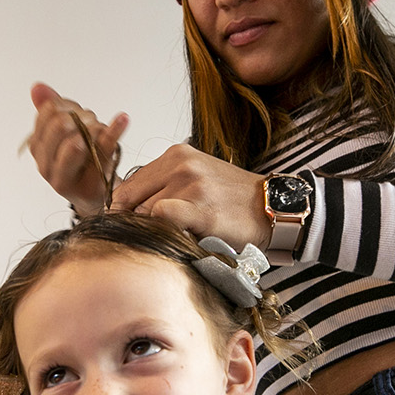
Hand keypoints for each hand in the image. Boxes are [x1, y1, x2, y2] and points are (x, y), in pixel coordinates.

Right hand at [27, 83, 127, 216]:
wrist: (95, 194)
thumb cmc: (79, 160)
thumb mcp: (63, 132)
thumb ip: (51, 109)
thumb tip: (37, 86)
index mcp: (37, 148)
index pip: (47, 115)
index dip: (66, 106)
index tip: (77, 112)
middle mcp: (45, 166)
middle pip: (59, 127)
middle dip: (80, 116)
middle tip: (92, 121)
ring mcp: (65, 179)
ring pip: (76, 142)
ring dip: (94, 127)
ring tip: (101, 131)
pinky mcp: (90, 186)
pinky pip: (102, 153)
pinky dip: (115, 131)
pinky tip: (123, 119)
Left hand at [111, 144, 268, 246]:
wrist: (270, 207)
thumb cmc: (231, 199)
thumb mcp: (194, 179)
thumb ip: (161, 187)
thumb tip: (124, 209)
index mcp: (176, 155)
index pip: (128, 186)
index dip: (123, 211)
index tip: (129, 227)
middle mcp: (181, 164)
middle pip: (132, 202)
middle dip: (136, 224)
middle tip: (152, 238)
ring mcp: (191, 184)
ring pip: (145, 214)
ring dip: (154, 232)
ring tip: (175, 238)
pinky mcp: (201, 208)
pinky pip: (163, 218)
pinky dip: (165, 232)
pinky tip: (181, 239)